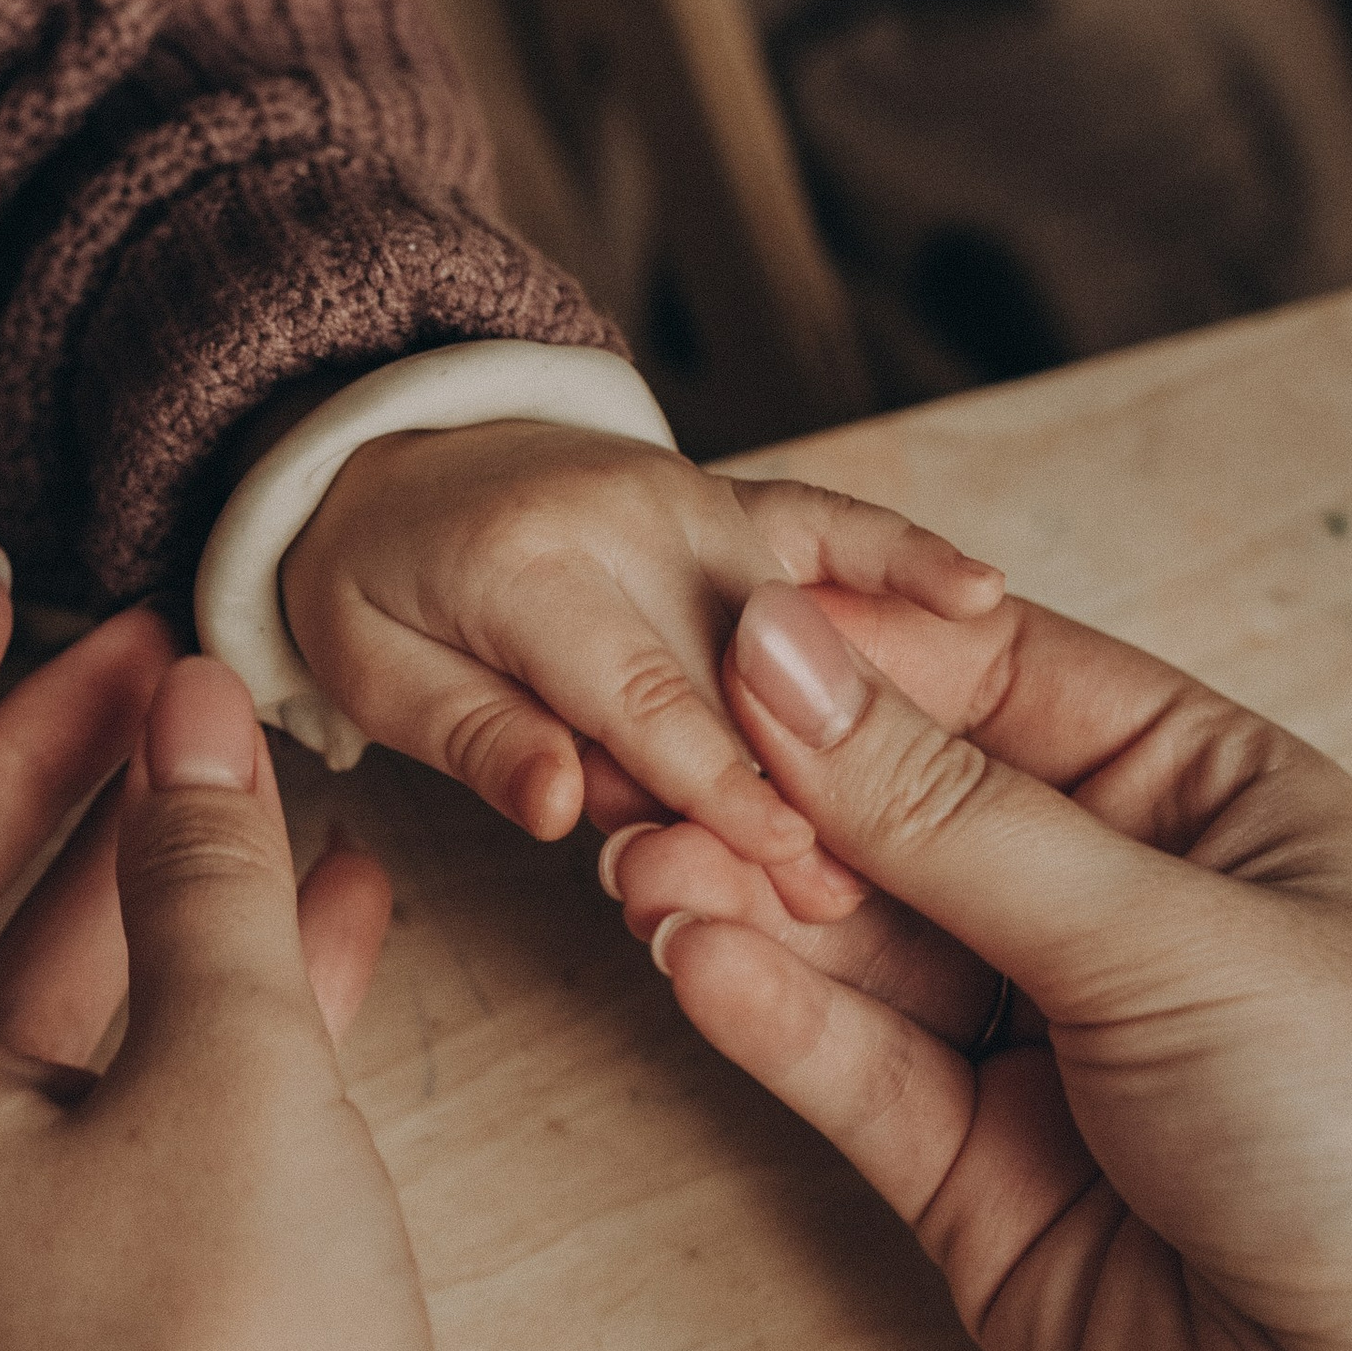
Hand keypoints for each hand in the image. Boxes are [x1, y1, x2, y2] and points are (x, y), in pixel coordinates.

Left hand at [0, 550, 452, 1350]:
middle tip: (154, 641)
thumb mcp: (223, 1075)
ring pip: (40, 1002)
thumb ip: (201, 869)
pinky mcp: (82, 1303)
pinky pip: (122, 1100)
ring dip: (146, 872)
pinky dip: (209, 1000)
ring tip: (258, 745)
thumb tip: (190, 706)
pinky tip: (337, 902)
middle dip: (39, 761)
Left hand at [280, 416, 1002, 922]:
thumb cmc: (370, 585)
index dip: (716, 786)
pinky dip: (903, 551)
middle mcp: (624, 514)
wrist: (375, 453)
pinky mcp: (725, 490)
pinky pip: (825, 516)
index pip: (642, 696)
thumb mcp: (374, 674)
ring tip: (920, 825)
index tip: (786, 864)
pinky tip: (981, 596)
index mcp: (527, 564)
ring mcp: (687, 493)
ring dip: (854, 720)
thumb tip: (559, 805)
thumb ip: (475, 736)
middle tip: (853, 897)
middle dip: (796, 786)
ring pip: (789, 623)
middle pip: (734, 672)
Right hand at [609, 582, 1351, 1350]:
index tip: (723, 640)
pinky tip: (690, 957)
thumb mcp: (1168, 937)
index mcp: (1205, 800)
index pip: (995, 686)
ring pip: (850, 945)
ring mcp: (1032, 1047)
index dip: (857, 664)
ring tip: (639, 864)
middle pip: (898, 813)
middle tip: (648, 766)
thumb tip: (791, 659)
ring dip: (739, 899)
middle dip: (771, 789)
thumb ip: (956, 812)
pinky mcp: (966, 1178)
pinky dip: (765, 1015)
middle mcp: (1108, 911)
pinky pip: (848, 1071)